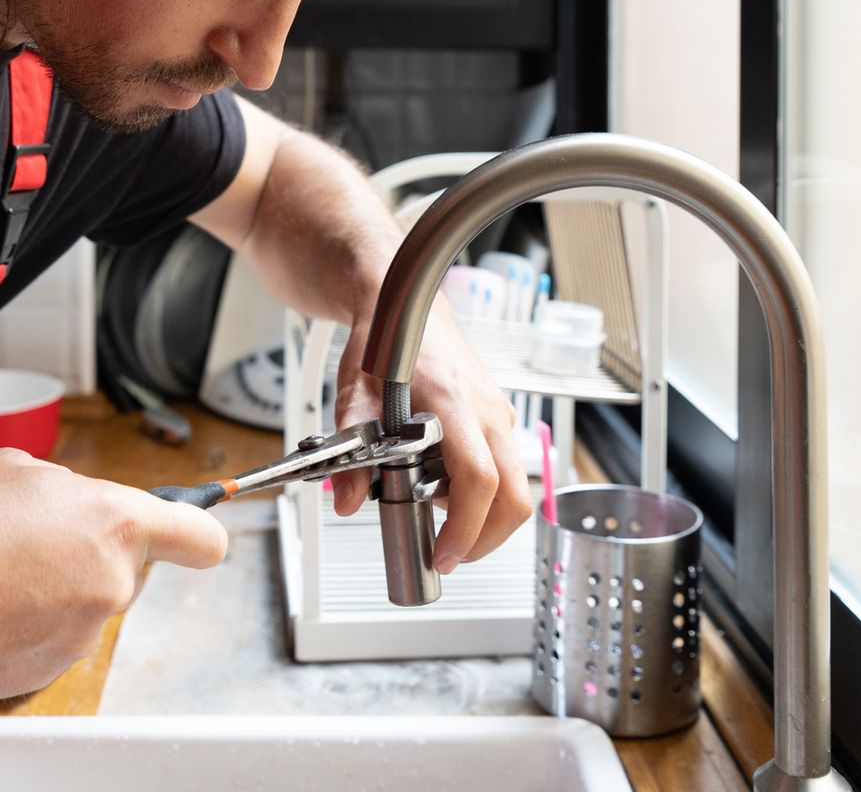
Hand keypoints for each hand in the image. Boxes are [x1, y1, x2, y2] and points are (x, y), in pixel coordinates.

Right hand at [0, 449, 227, 702]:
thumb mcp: (16, 469)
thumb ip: (68, 493)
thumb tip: (79, 509)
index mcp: (115, 524)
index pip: (199, 539)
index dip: (193, 534)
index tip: (186, 536)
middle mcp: (109, 586)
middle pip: (126, 572)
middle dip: (88, 556)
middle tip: (29, 540)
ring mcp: (77, 639)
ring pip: (79, 608)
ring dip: (48, 593)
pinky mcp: (41, 678)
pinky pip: (43, 643)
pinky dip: (18, 628)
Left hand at [329, 307, 529, 574]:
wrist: (403, 305)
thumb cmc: (381, 345)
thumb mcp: (353, 398)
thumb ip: (350, 453)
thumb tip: (346, 502)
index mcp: (452, 402)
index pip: (478, 478)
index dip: (466, 527)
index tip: (446, 555)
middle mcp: (486, 409)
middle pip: (513, 494)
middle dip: (486, 537)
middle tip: (449, 554)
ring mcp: (498, 412)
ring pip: (515, 485)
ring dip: (484, 514)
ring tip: (435, 508)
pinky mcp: (499, 417)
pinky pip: (506, 466)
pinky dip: (484, 491)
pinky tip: (443, 483)